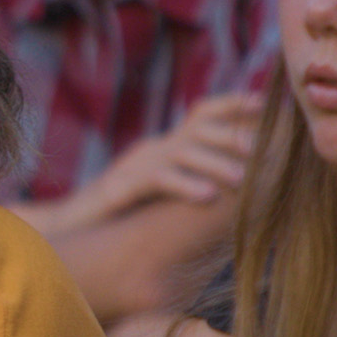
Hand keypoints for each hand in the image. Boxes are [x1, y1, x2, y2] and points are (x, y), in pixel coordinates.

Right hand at [47, 93, 262, 231]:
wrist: (67, 232)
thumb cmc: (122, 222)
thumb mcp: (164, 198)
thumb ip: (196, 185)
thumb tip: (250, 187)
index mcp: (165, 147)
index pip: (205, 112)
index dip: (236, 104)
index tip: (269, 105)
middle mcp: (152, 149)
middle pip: (199, 126)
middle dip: (235, 135)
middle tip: (267, 151)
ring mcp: (134, 166)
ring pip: (182, 151)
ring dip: (216, 163)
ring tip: (243, 181)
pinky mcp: (119, 187)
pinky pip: (157, 179)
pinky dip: (184, 185)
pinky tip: (206, 198)